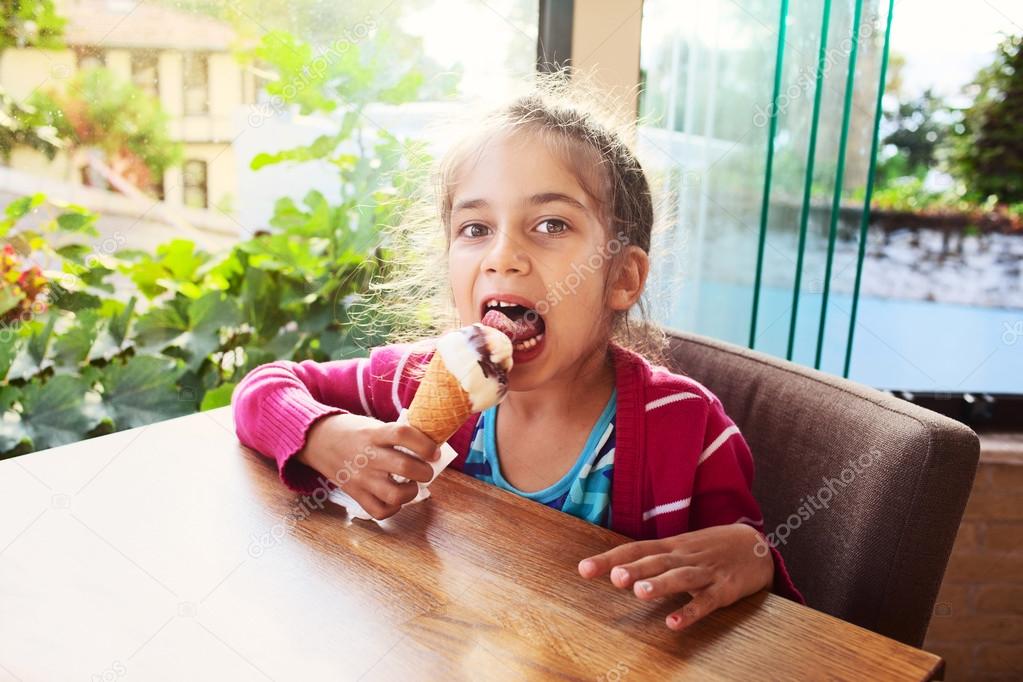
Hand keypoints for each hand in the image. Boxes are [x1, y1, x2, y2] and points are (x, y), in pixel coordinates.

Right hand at [297, 413, 440, 519]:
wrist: (317, 440)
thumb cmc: (354, 432)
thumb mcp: (374, 425)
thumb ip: (397, 436)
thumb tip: (429, 450)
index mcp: (374, 434)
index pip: (403, 435)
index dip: (425, 444)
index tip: (434, 451)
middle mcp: (368, 456)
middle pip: (405, 467)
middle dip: (425, 471)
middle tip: (426, 470)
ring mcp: (361, 478)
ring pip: (395, 495)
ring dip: (411, 492)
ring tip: (411, 485)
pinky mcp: (355, 494)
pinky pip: (379, 511)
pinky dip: (393, 508)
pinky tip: (396, 498)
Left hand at [577, 523, 772, 630]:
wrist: (756, 546)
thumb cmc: (709, 549)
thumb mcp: (679, 547)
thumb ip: (651, 559)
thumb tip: (614, 568)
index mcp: (670, 546)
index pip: (635, 549)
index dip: (609, 558)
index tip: (583, 568)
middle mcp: (684, 556)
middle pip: (656, 561)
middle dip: (635, 569)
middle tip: (613, 577)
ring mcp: (705, 572)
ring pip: (680, 577)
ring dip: (661, 584)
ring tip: (640, 593)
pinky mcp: (724, 590)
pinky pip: (705, 602)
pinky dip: (690, 611)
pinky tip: (673, 623)